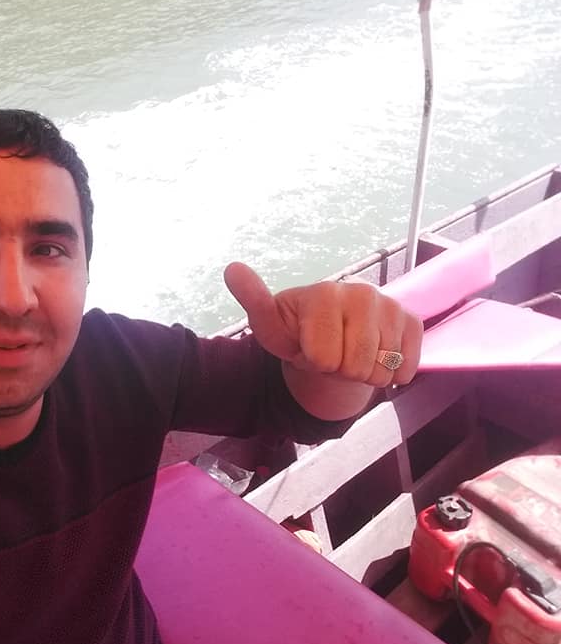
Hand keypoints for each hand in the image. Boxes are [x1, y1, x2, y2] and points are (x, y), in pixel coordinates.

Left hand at [224, 262, 422, 387]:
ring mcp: (392, 306)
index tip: (309, 347)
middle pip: (355, 367)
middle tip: (332, 353)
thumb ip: (254, 301)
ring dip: (363, 373)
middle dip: (340, 370)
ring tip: (349, 353)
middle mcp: (363, 293)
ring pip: (381, 371)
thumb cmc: (297, 333)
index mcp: (325, 293)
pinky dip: (390, 374)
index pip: (323, 358)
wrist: (332, 336)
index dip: (314, 362)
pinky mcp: (413, 322)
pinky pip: (406, 369)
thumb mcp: (270, 326)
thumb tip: (232, 269)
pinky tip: (375, 356)